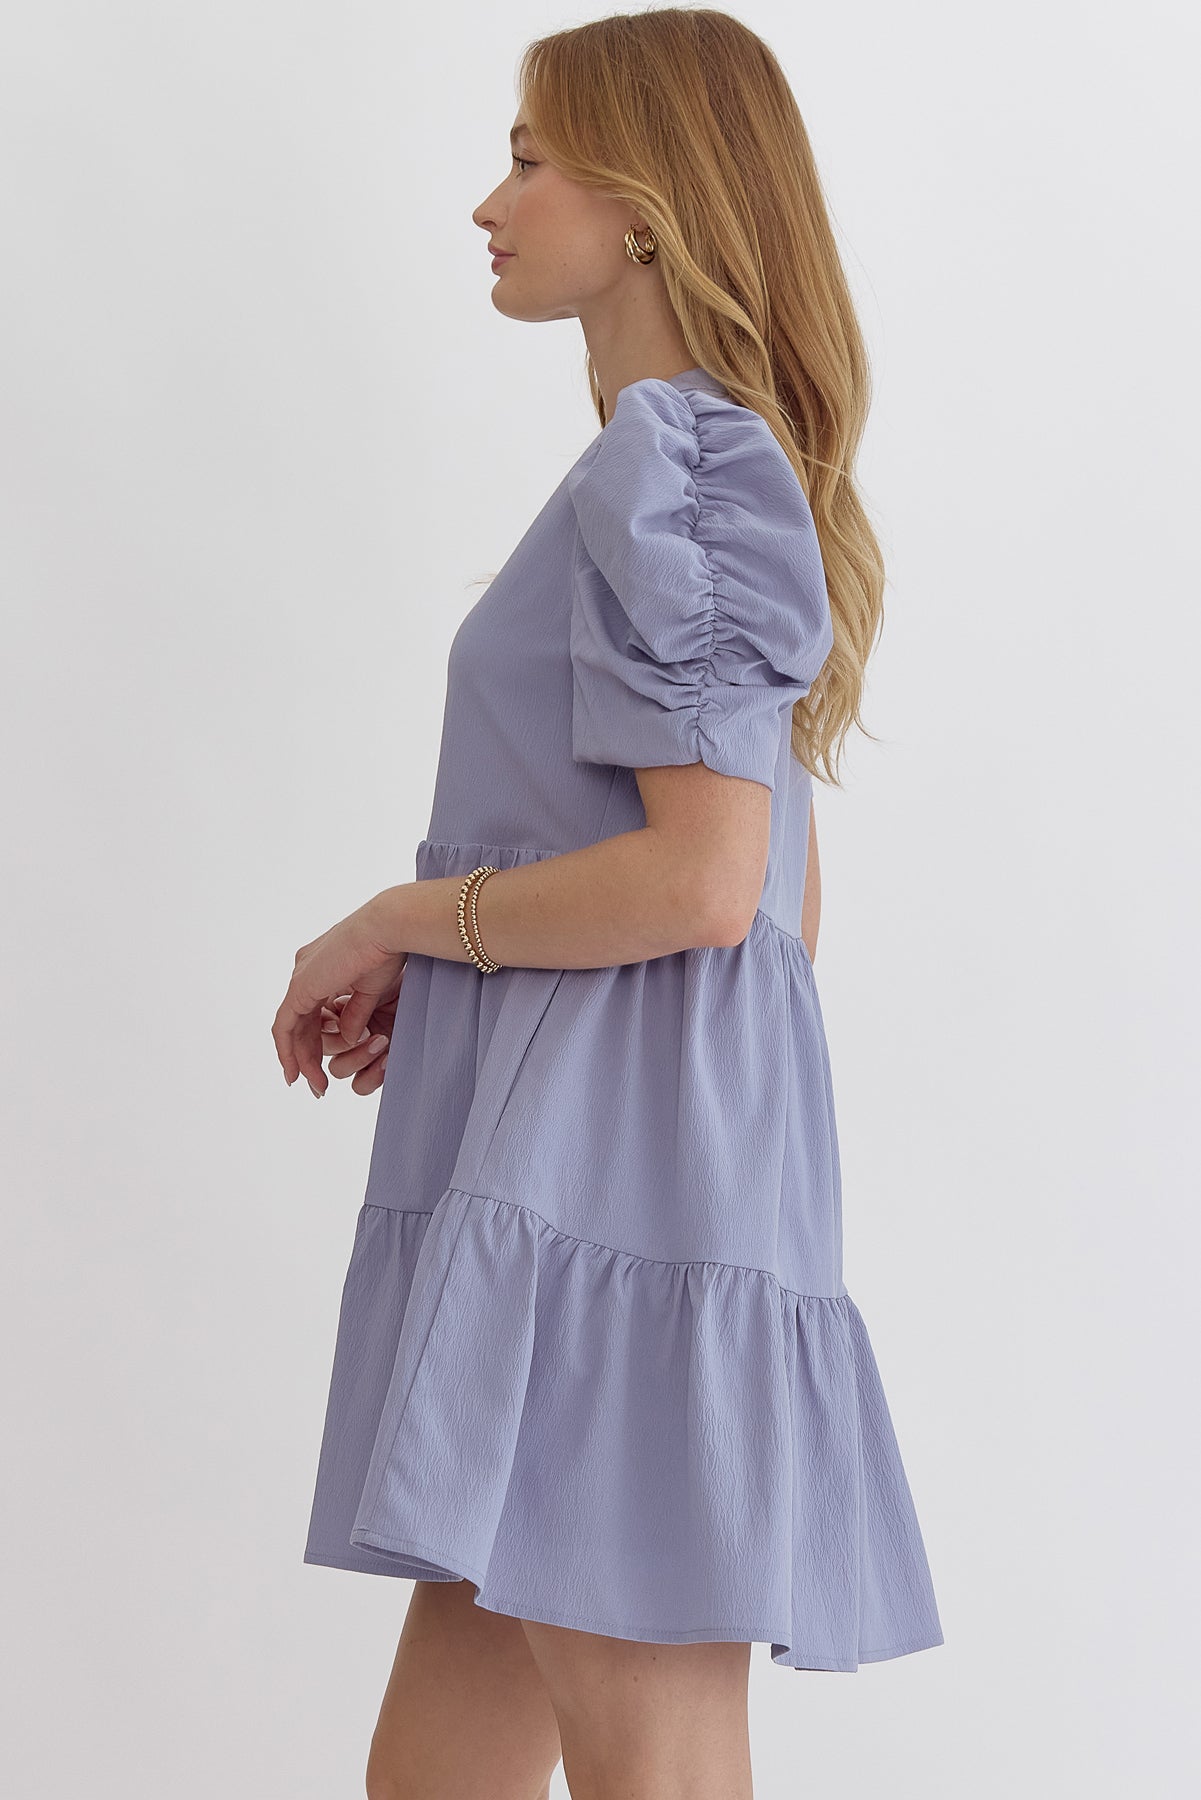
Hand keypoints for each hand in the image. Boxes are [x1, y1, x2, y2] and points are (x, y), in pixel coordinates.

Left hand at [273, 893, 406, 1096]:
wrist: (388, 927)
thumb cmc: (389, 950)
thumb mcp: (370, 991)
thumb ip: (355, 1015)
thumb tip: (350, 1038)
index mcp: (322, 966)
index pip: (312, 1010)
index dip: (317, 1039)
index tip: (325, 1064)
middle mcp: (306, 970)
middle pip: (299, 1021)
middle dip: (307, 1055)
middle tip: (317, 1085)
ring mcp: (301, 978)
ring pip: (291, 1028)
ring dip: (301, 1059)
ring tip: (315, 1085)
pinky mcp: (301, 987)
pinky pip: (285, 1026)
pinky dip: (288, 1050)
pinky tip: (296, 1072)